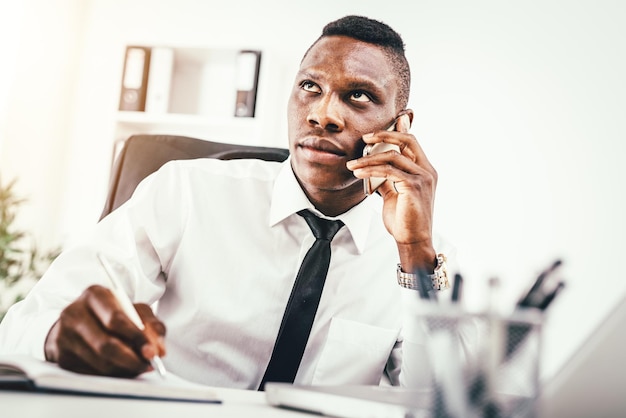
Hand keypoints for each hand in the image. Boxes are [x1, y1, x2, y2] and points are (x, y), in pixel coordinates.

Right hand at [44, 285, 165, 376]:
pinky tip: (120, 368)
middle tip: (148, 364)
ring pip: (100, 361)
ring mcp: (63, 335)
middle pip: (106, 344)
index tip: (152, 352)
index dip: (137, 338)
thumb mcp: (135, 311)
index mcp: (95, 295)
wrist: (78, 321)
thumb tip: (158, 350)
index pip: (116, 319)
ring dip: (123, 369)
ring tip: (137, 366)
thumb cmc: (111, 314)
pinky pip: (90, 372)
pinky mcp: (60, 355)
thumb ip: (152, 326)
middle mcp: (74, 312)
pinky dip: (110, 374)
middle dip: (132, 359)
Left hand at [347, 111, 437, 271]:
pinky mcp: (414, 187)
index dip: (396, 132)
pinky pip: (388, 172)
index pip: (412, 143)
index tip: (375, 132)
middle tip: (365, 137)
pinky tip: (358, 173)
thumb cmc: (404, 220)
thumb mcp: (395, 195)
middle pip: (408, 140)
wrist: (413, 241)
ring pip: (393, 157)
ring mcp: (423, 178)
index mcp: (425, 171)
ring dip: (369, 159)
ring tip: (352, 164)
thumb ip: (388, 180)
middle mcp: (427, 171)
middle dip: (385, 135)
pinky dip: (371, 170)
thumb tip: (374, 170)